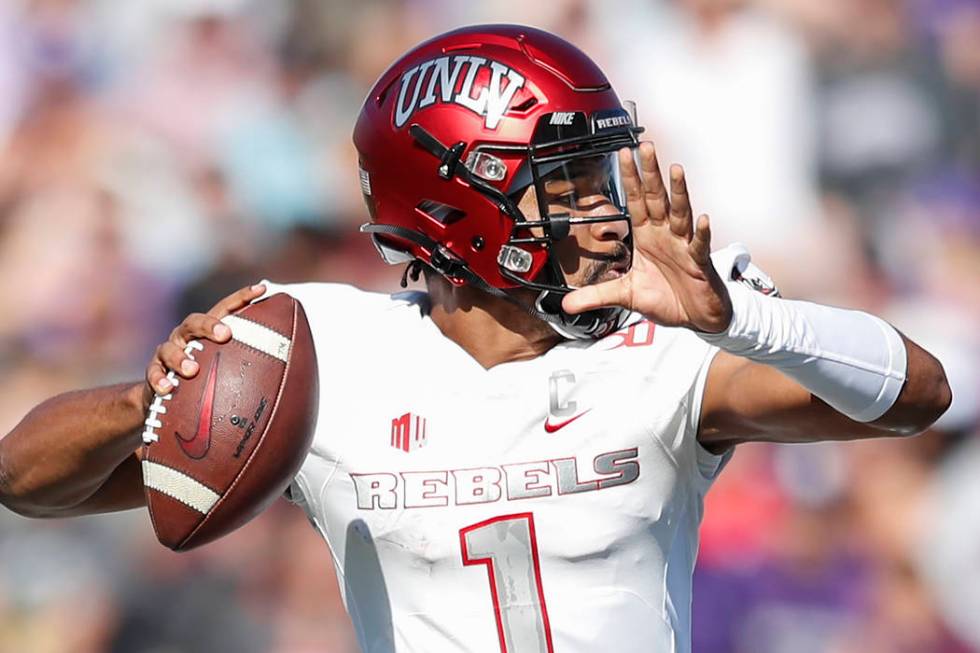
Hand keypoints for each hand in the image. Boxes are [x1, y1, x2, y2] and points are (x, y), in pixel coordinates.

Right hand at [143, 284, 266, 407]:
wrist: (166, 398)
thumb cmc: (206, 380)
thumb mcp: (228, 370)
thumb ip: (252, 365)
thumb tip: (293, 373)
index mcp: (207, 333)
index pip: (225, 309)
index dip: (242, 297)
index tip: (262, 289)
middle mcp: (186, 337)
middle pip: (195, 321)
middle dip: (210, 325)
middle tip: (225, 335)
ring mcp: (168, 353)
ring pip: (170, 348)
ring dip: (181, 357)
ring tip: (192, 370)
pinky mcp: (154, 372)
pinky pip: (153, 373)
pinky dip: (160, 380)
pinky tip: (168, 389)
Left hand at [562, 142, 731, 332]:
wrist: (695, 317)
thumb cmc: (667, 298)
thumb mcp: (625, 296)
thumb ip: (595, 296)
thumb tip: (566, 304)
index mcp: (647, 237)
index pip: (636, 201)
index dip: (630, 179)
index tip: (622, 154)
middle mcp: (666, 235)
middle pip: (657, 198)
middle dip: (650, 173)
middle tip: (645, 146)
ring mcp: (684, 246)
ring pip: (680, 214)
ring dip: (678, 192)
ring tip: (675, 170)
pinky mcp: (699, 264)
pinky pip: (700, 246)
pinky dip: (702, 233)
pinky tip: (702, 219)